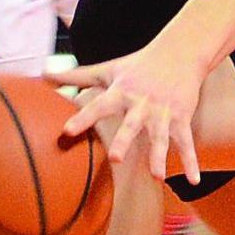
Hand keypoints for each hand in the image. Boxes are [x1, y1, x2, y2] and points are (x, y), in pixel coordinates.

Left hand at [50, 47, 203, 182]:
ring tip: (156, 176)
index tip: (67, 131)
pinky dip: (190, 161)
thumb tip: (42, 74)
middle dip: (124, 140)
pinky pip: (185, 143)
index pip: (98, 106)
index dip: (83, 118)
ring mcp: (163, 113)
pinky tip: (192, 181)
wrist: (180, 53)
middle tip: (115, 158)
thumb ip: (76, 77)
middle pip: (132, 125)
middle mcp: (142, 104)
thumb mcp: (108, 69)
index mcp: (120, 92)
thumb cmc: (138, 65)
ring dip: (159, 156)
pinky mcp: (181, 118)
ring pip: (161, 138)